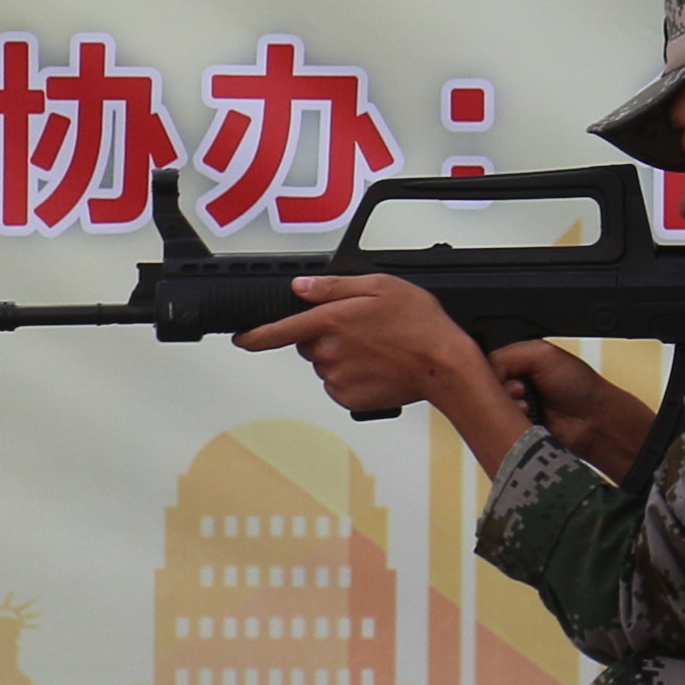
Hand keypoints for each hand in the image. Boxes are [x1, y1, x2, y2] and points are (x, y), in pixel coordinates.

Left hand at [249, 272, 528, 471]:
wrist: (443, 365)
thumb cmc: (418, 323)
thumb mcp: (380, 286)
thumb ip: (335, 286)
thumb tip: (302, 287)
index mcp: (330, 321)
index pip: (278, 331)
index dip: (255, 335)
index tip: (241, 338)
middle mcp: (328, 352)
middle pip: (308, 344)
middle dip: (325, 336)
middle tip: (361, 330)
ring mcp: (337, 378)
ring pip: (325, 365)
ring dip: (340, 357)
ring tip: (376, 349)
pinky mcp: (349, 398)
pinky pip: (339, 386)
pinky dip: (351, 377)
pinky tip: (376, 367)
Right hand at [484, 340, 656, 482]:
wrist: (596, 422)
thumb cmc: (580, 386)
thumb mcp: (542, 354)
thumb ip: (507, 356)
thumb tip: (483, 371)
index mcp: (516, 362)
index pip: (483, 363)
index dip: (490, 371)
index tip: (507, 376)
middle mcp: (511, 385)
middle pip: (482, 387)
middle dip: (499, 389)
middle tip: (521, 391)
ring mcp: (511, 410)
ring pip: (487, 409)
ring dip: (505, 408)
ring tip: (527, 407)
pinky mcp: (513, 432)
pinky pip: (496, 429)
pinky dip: (508, 425)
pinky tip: (527, 419)